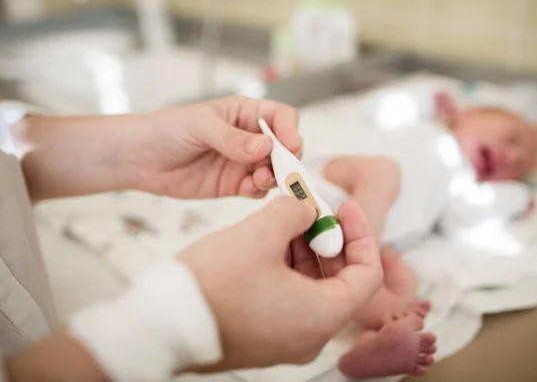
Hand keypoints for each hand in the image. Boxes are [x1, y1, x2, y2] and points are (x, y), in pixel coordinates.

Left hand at [13, 96, 300, 201]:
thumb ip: (234, 139)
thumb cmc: (167, 129)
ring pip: (274, 171)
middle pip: (284, 148)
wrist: (139, 158)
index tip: (291, 145)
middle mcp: (249, 138)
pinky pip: (257, 190)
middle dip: (287, 159)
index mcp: (245, 113)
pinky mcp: (233, 185)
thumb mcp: (201, 126)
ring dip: (274, 177)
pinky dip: (259, 191)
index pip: (282, 117)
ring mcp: (243, 163)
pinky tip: (247, 189)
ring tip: (260, 180)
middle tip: (280, 170)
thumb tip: (267, 147)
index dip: (291, 130)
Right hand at [178, 197, 382, 370]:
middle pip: (340, 280)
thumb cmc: (210, 287)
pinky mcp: (265, 336)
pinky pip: (291, 298)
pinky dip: (288, 268)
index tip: (344, 208)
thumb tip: (306, 208)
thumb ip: (294, 211)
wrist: (160, 326)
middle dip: (328, 238)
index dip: (361, 234)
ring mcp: (286, 338)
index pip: (367, 274)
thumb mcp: (259, 234)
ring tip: (286, 219)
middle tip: (312, 208)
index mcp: (321, 316)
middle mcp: (310, 334)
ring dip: (305, 250)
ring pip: (313, 287)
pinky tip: (269, 242)